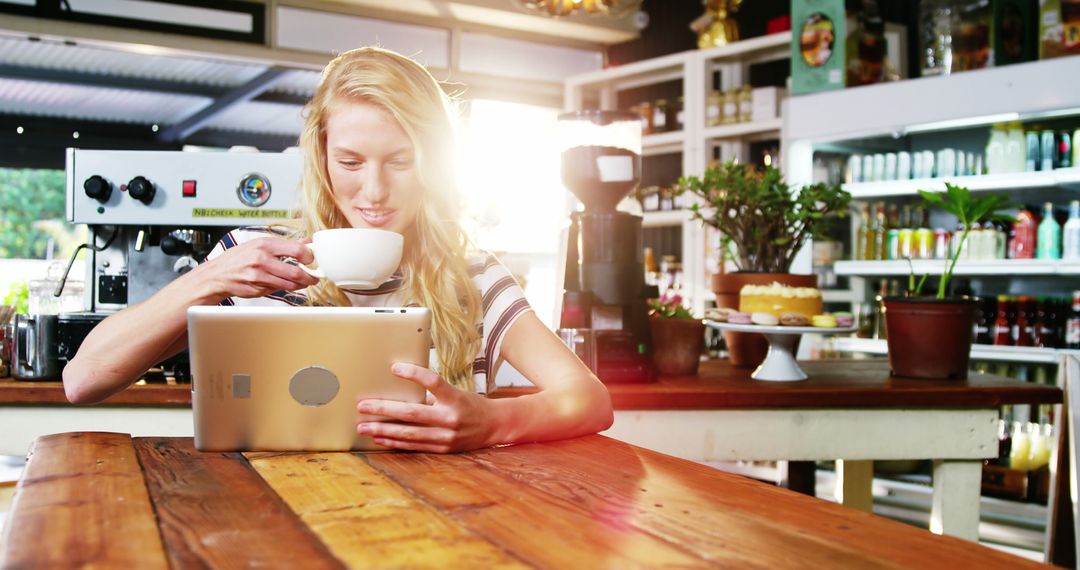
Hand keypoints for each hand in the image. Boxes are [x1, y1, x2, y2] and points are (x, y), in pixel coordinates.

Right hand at [200, 236, 319, 298]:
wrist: (217, 275)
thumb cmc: (238, 258)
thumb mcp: (259, 244)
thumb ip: (284, 244)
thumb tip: (307, 241)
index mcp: (264, 244)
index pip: (297, 250)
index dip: (309, 257)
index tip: (313, 260)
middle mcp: (262, 259)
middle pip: (296, 271)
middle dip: (309, 277)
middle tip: (314, 277)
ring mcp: (259, 275)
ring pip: (289, 284)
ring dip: (301, 285)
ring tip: (304, 282)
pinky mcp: (257, 288)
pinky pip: (278, 289)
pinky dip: (286, 288)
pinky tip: (286, 284)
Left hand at [356, 363, 494, 452]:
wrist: (495, 426)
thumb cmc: (471, 405)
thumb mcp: (456, 393)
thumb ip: (431, 394)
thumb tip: (400, 391)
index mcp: (455, 398)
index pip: (433, 382)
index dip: (414, 374)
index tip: (395, 368)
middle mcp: (450, 418)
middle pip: (412, 413)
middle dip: (384, 409)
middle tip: (362, 406)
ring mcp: (446, 437)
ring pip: (408, 433)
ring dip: (383, 429)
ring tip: (363, 426)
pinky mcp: (442, 449)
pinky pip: (413, 445)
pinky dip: (394, 441)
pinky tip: (379, 437)